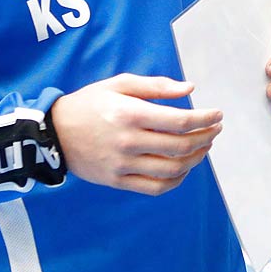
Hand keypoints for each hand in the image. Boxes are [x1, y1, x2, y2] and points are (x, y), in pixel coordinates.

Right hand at [51, 74, 222, 195]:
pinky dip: (176, 180)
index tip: (217, 115)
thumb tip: (189, 88)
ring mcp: (123, 164)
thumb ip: (156, 86)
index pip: (179, 121)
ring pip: (172, 169)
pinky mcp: (118, 181)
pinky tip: (184, 168)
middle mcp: (128, 141)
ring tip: (204, 147)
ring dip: (196, 158)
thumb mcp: (119, 84)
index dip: (204, 119)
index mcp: (130, 114)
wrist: (53, 133)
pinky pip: (155, 187)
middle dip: (205, 137)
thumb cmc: (88, 104)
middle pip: (180, 146)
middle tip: (215, 130)